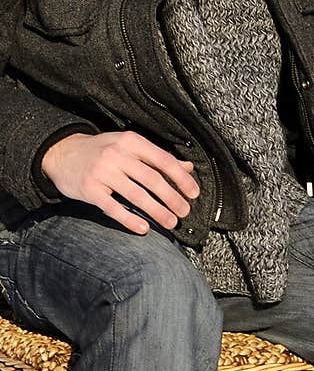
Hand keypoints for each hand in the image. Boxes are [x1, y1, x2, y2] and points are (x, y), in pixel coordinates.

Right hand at [41, 131, 199, 234]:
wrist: (62, 153)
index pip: (163, 160)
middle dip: (172, 198)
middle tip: (184, 211)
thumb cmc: (102, 150)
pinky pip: (114, 208)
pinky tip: (144, 229)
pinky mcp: (90, 191)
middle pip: (152, 179)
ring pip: (136, 195)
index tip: (193, 193)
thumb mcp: (129, 146)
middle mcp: (117, 155)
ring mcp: (102, 173)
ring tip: (171, 222)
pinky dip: (130, 220)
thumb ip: (157, 157)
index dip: (181, 178)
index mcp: (131, 141)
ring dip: (157, 211)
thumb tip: (188, 167)